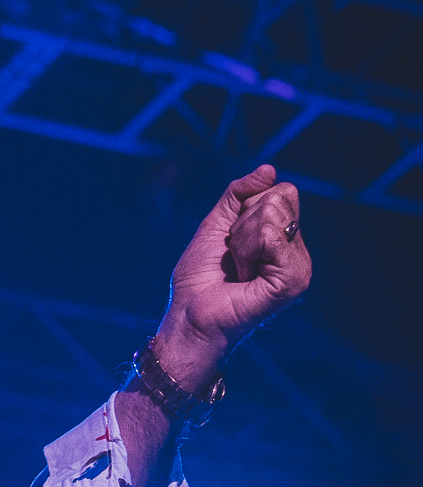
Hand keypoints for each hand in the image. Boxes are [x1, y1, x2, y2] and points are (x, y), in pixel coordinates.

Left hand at [154, 164, 312, 387]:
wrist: (188, 317)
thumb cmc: (198, 279)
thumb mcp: (215, 225)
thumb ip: (237, 195)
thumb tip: (269, 170)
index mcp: (282, 239)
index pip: (279, 191)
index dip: (244, 209)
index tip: (232, 240)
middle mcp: (296, 251)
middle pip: (280, 197)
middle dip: (243, 221)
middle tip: (233, 256)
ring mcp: (299, 266)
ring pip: (274, 213)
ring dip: (242, 238)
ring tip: (237, 268)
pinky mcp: (294, 280)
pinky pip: (272, 236)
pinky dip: (247, 249)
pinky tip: (243, 276)